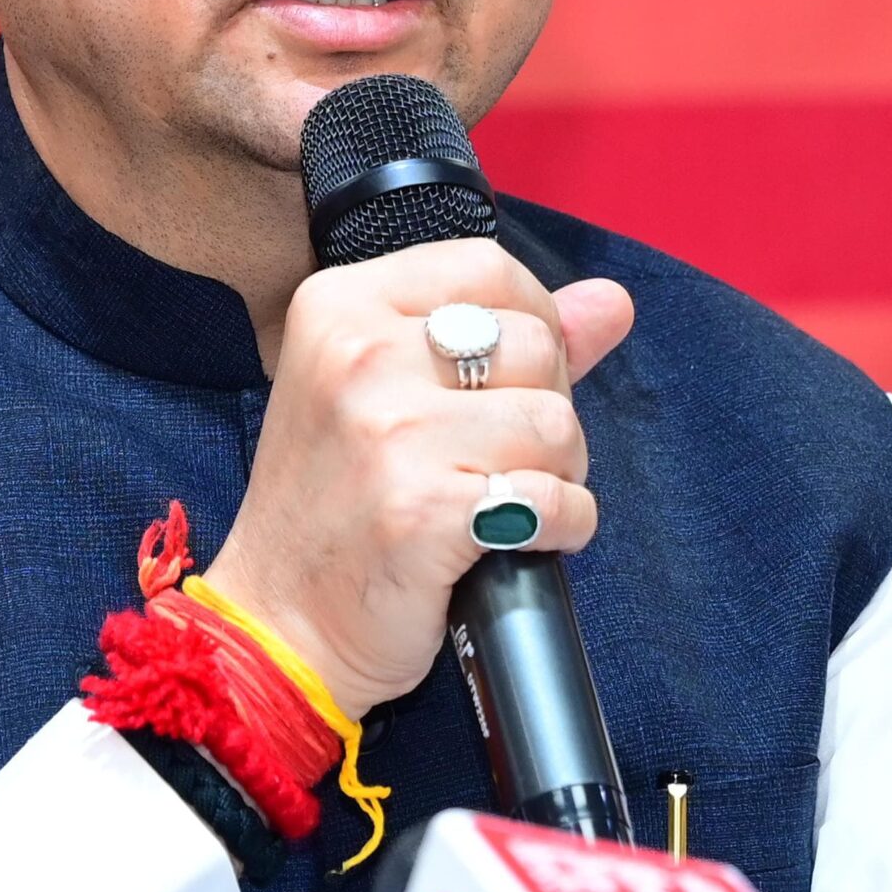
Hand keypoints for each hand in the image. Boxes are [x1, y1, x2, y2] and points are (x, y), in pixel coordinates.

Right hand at [201, 240, 635, 723]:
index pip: (488, 268)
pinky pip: (556, 500)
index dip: (531, 322)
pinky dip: (562, 526)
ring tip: (503, 500)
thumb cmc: (334, 507)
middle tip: (499, 455)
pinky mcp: (425, 510)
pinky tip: (515, 540)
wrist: (280, 624)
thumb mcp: (389, 392)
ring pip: (555, 422)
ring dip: (556, 473)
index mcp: (340, 306)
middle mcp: (358, 355)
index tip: (511, 377)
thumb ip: (503, 334)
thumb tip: (611, 301)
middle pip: (533, 343)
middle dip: (545, 405)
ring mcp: (390, 432)